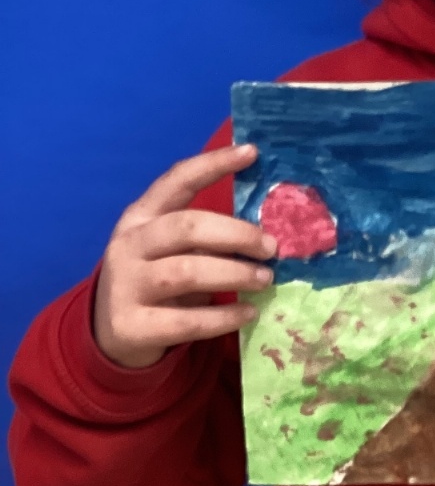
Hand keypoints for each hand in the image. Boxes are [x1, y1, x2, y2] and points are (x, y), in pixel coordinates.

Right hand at [94, 143, 276, 369]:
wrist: (112, 333)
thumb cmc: (157, 280)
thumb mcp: (170, 249)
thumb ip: (205, 236)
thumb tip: (266, 234)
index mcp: (140, 217)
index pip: (177, 180)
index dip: (213, 164)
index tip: (252, 152)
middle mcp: (129, 245)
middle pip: (186, 227)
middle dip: (236, 234)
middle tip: (271, 247)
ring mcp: (125, 285)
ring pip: (186, 272)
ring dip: (234, 274)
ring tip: (265, 279)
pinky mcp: (131, 327)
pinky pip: (186, 320)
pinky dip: (224, 316)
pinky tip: (248, 313)